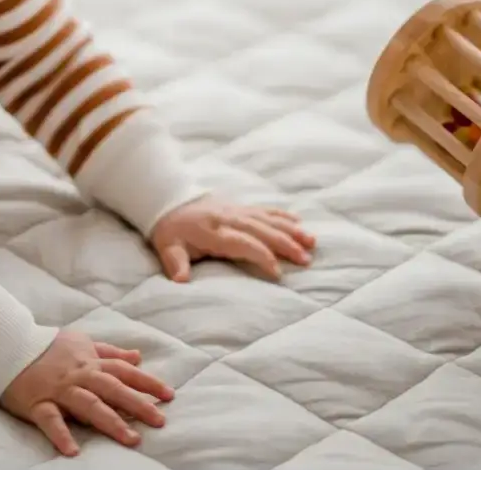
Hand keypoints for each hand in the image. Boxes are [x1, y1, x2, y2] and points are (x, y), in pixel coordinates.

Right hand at [0, 329, 173, 456]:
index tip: (168, 395)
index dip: (147, 382)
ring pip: (89, 405)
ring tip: (132, 439)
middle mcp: (79, 375)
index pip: (124, 371)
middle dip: (138, 404)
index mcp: (90, 361)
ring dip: (111, 422)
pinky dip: (61, 435)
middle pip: (113, 388)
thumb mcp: (82, 342)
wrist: (9, 346)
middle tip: (159, 420)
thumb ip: (110, 351)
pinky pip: (50, 420)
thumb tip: (137, 355)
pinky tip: (73, 451)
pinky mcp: (37, 403)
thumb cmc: (48, 347)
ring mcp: (59, 390)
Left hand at [149, 195, 315, 281]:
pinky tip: (299, 221)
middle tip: (306, 260)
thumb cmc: (171, 230)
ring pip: (269, 219)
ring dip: (291, 230)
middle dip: (286, 245)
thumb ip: (176, 263)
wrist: (169, 199)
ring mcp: (238, 210)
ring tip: (312, 241)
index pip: (243, 243)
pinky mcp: (241, 206)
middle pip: (263, 231)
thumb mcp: (167, 247)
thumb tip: (180, 280)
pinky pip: (266, 209)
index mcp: (214, 231)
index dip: (261, 256)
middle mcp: (230, 218)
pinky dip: (283, 215)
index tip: (278, 273)